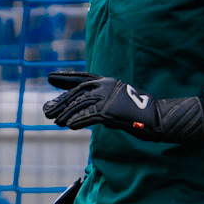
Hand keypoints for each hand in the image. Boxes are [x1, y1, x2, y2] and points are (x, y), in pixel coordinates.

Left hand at [43, 72, 203, 146]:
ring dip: (67, 113)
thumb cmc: (138, 114)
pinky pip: (91, 115)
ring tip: (55, 121)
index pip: (83, 77)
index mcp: (108, 81)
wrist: (157, 118)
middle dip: (62, 101)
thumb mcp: (116, 103)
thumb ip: (99, 103)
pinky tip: (70, 126)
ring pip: (81, 104)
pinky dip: (79, 120)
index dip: (66, 77)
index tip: (51, 77)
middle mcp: (107, 86)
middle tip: (46, 110)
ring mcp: (109, 97)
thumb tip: (78, 112)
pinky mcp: (112, 110)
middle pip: (78, 92)